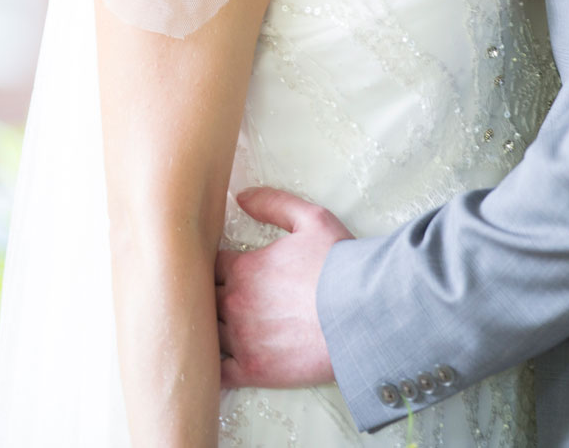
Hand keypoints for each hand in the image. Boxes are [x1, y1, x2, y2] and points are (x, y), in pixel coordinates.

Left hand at [215, 187, 350, 389]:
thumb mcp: (311, 219)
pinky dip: (213, 369)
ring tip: (217, 330)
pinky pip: (218, 373)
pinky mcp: (253, 370)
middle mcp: (235, 303)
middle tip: (222, 299)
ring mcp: (242, 339)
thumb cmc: (340, 266)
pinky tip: (216, 364)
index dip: (218, 267)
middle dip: (211, 297)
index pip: (211, 265)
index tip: (225, 271)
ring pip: (207, 334)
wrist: (364, 313)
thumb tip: (241, 196)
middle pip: (204, 299)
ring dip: (210, 330)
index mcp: (244, 268)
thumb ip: (273, 204)